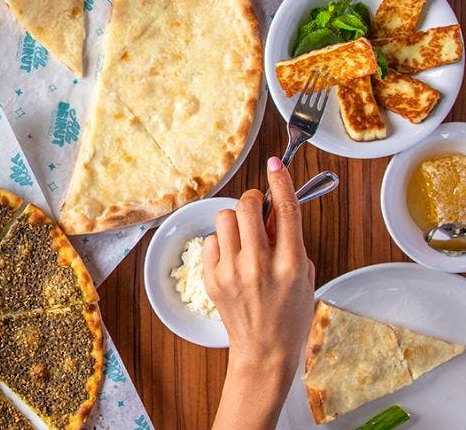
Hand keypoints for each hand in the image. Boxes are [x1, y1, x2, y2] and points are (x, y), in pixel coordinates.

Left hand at [204, 157, 315, 429]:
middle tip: (257, 208)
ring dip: (235, 220)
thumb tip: (274, 208)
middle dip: (253, 200)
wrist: (264, 352)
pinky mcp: (211, 279)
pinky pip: (211, 240)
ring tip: (244, 238)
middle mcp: (259, 265)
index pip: (285, 210)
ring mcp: (232, 272)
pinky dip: (222, 242)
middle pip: (246, 206)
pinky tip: (232, 258)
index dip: (281, 181)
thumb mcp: (305, 275)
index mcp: (290, 263)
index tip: (275, 163)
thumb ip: (291, 240)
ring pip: (224, 218)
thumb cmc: (290, 315)